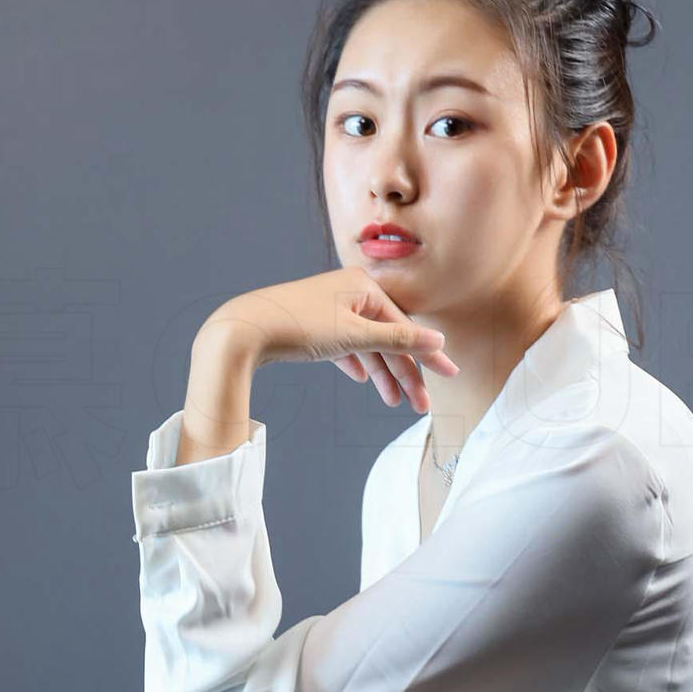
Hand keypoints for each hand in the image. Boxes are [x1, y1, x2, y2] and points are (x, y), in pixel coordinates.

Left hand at [208, 268, 459, 414]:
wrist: (243, 330)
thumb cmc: (298, 326)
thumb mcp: (355, 335)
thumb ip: (398, 340)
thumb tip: (438, 340)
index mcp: (363, 287)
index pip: (405, 326)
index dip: (427, 355)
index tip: (449, 376)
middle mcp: (348, 293)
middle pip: (387, 337)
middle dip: (404, 372)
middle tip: (420, 404)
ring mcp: (329, 309)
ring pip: (365, 345)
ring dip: (381, 374)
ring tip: (392, 403)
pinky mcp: (312, 326)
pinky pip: (343, 346)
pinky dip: (355, 363)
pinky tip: (362, 380)